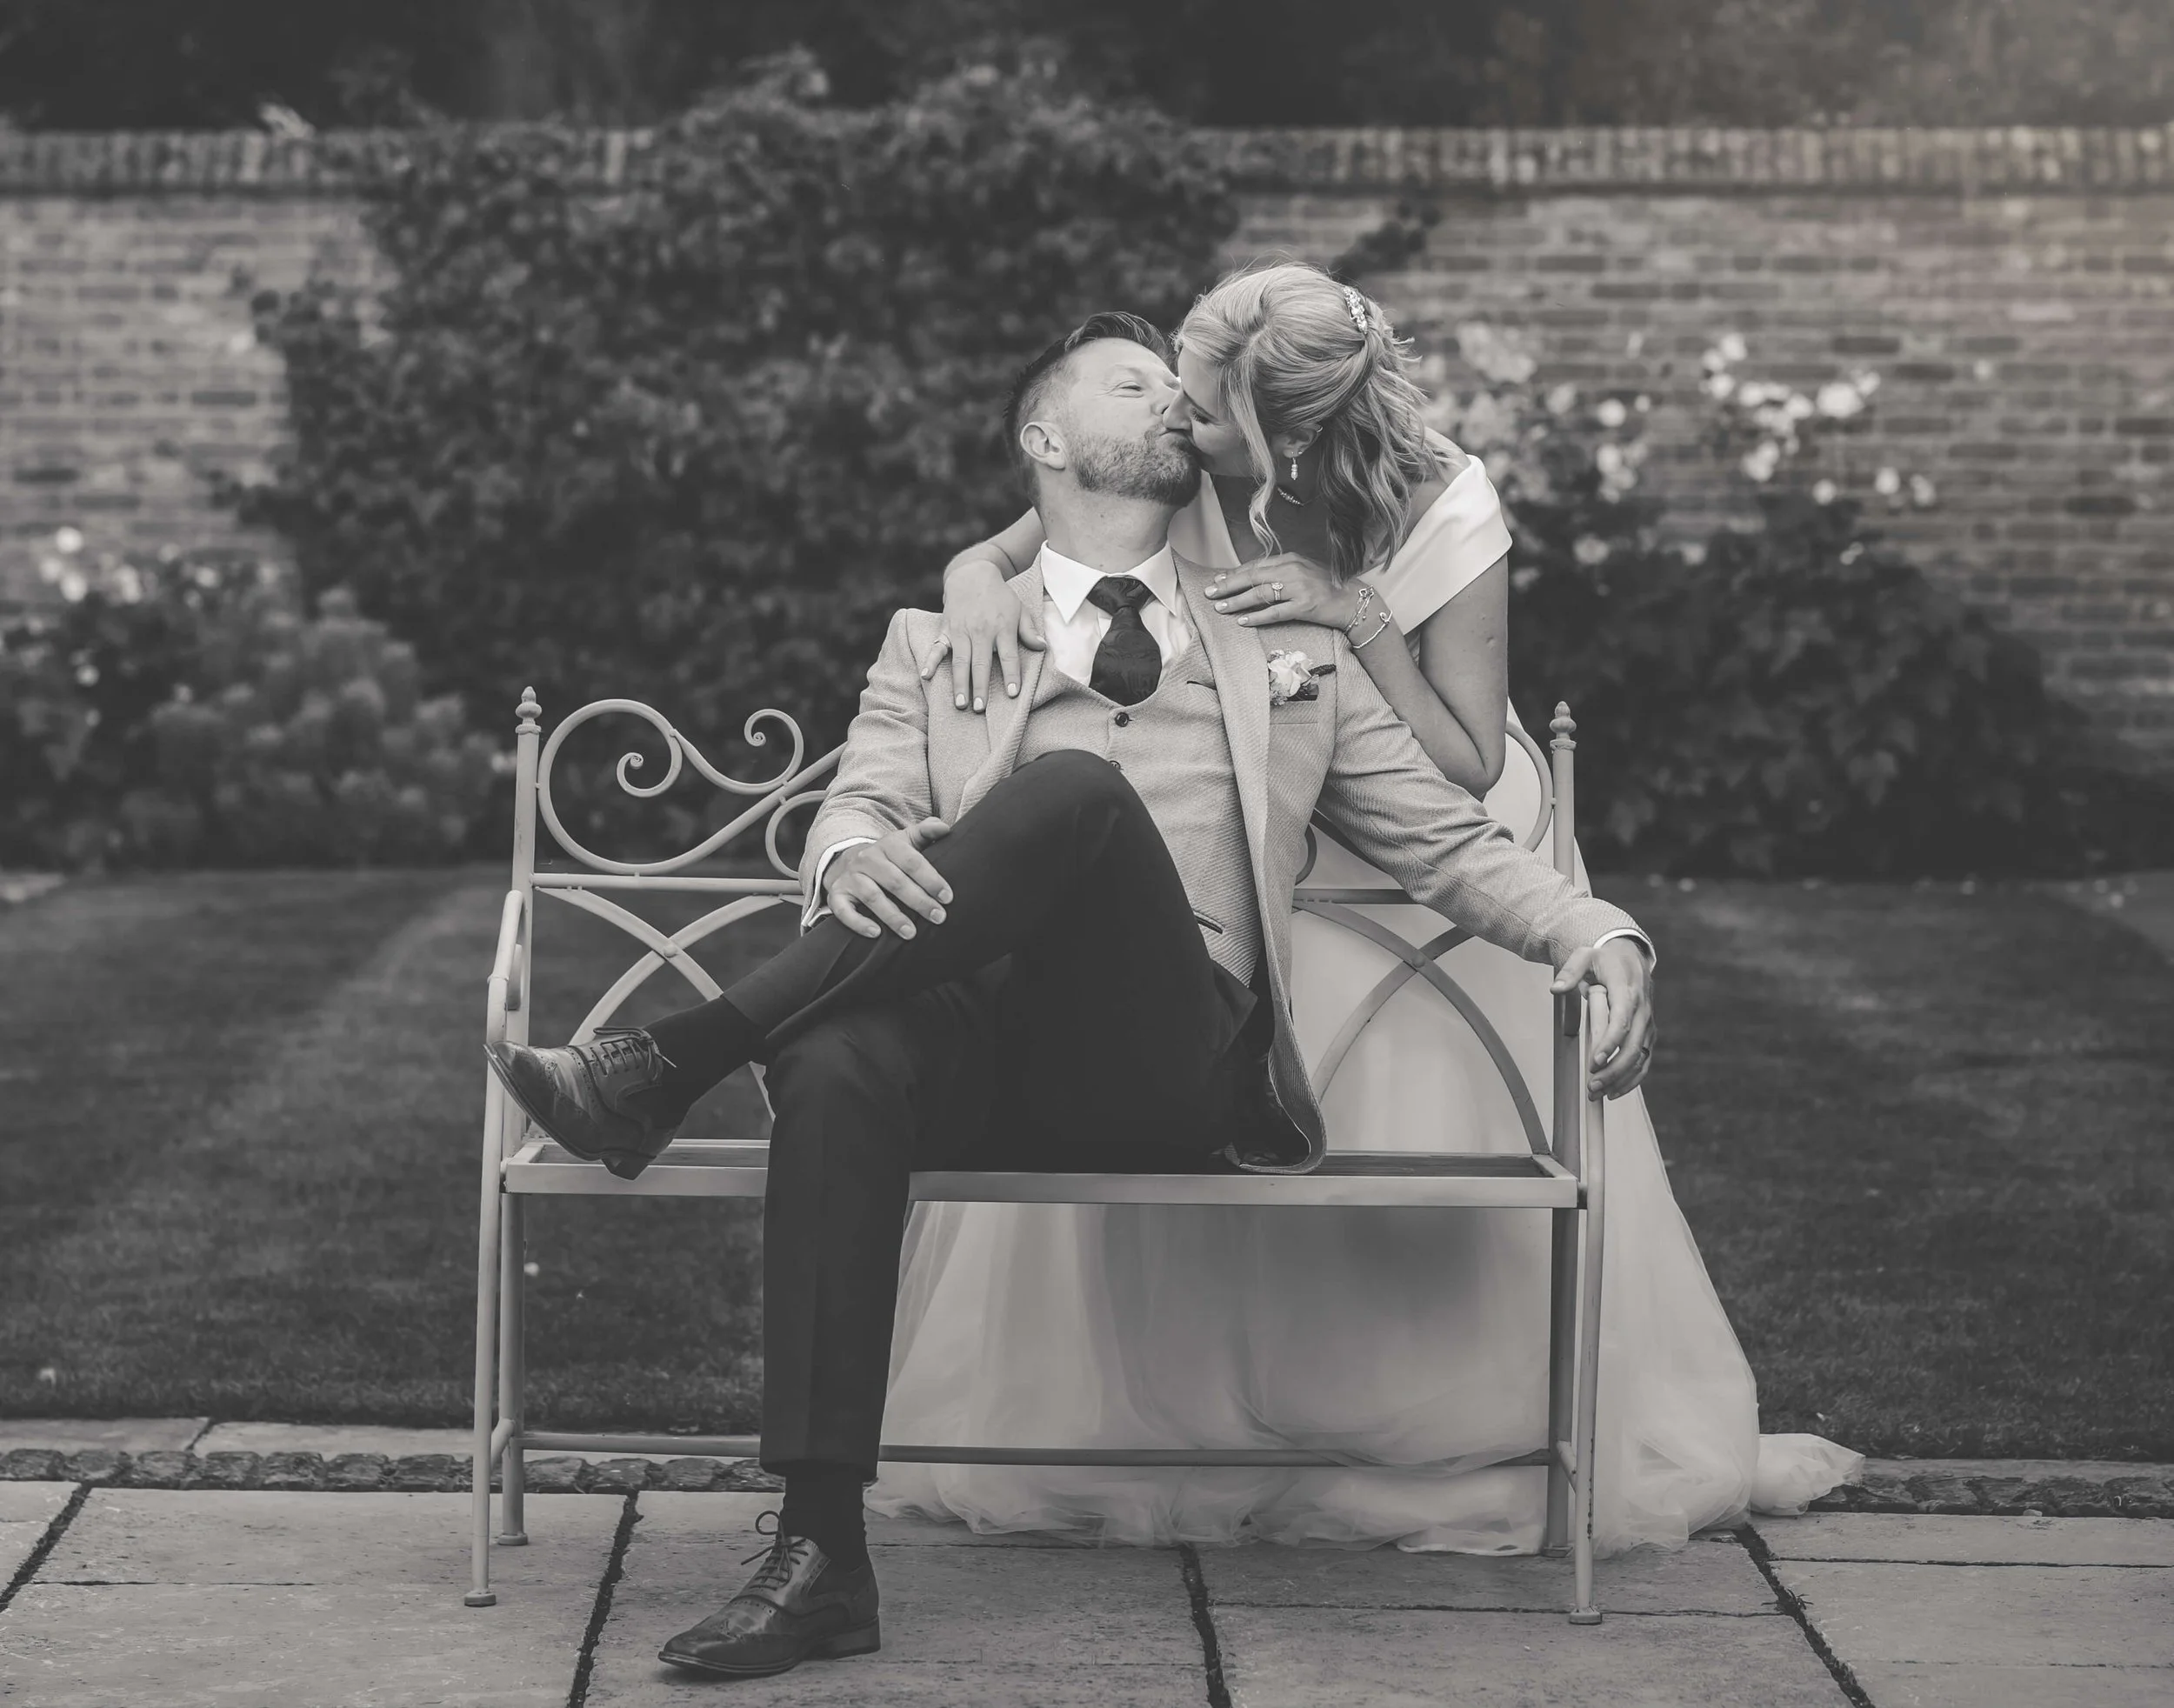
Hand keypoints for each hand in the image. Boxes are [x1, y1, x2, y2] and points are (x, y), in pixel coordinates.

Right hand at [824, 819, 953, 939]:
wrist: (848, 860)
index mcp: (888, 845)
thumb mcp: (906, 840)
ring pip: (872, 896)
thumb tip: (944, 828)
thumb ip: (926, 832)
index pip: (911, 861)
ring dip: (892, 916)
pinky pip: (843, 910)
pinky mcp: (837, 894)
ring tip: (911, 933)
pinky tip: (876, 933)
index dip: (931, 879)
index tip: (947, 897)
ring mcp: (850, 877)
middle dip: (918, 901)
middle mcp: (867, 859)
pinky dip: (858, 923)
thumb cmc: (889, 856)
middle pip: (895, 881)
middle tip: (938, 917)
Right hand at [922, 554, 1044, 712]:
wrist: (972, 575)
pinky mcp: (946, 630)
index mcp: (1002, 628)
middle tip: (979, 709)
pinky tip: (926, 676)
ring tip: (960, 704)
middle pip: (981, 663)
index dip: (1011, 675)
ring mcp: (961, 631)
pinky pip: (937, 648)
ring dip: (959, 683)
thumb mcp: (1019, 609)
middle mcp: (981, 631)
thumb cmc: (1000, 596)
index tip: (1012, 694)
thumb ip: (1029, 630)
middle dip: (980, 687)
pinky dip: (930, 661)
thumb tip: (1043, 647)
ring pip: (960, 661)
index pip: (1008, 656)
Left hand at [1205, 553, 1362, 629]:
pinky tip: (1243, 621)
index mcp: (1290, 559)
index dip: (1234, 574)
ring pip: (1260, 594)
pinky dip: (1257, 617)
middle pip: (1253, 577)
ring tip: (1220, 608)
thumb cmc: (1325, 587)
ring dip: (1237, 601)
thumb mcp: (1302, 571)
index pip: (1255, 566)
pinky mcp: (1304, 606)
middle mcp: (1292, 570)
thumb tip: (1253, 578)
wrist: (1351, 600)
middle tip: (1210, 593)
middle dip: (1228, 585)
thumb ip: (1280, 572)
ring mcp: (1299, 588)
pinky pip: (1275, 612)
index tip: (1217, 580)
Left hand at [1550, 938, 1655, 1098]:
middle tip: (1592, 1086)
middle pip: (1632, 1046)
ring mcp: (1647, 1023)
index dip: (1610, 1042)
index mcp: (1627, 990)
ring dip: (1621, 1079)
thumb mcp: (1585, 956)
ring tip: (1599, 1094)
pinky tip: (1615, 1091)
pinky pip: (1644, 1060)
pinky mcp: (1648, 1033)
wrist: (1630, 956)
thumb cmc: (1606, 958)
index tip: (1594, 1060)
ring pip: (1640, 1057)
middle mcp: (1642, 1010)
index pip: (1621, 1021)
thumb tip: (1555, 988)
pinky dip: (1633, 1079)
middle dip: (1613, 1069)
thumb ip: (1570, 971)